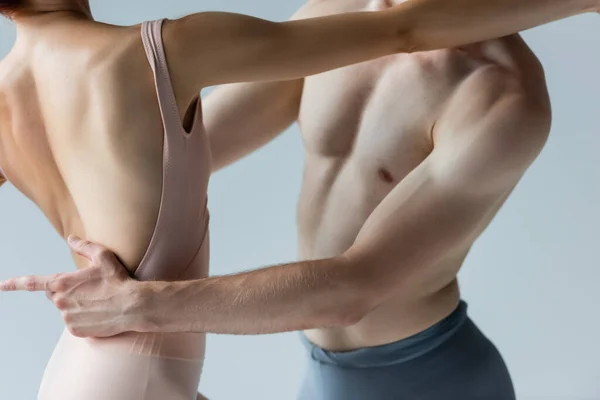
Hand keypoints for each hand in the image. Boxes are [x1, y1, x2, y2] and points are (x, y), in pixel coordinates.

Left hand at [0, 236, 142, 337]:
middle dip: (66, 292)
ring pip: (66, 310)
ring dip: (76, 305)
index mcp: (63, 282)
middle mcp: (61, 301)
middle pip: (55, 295)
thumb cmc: (118, 280)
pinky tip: (98, 314)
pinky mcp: (75, 330)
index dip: (15, 283)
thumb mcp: (104, 257)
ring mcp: (67, 317)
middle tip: (88, 290)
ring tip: (98, 302)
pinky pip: (74, 323)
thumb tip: (71, 238)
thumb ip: (84, 246)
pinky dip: (83, 319)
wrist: (132, 306)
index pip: (33, 283)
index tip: (2, 285)